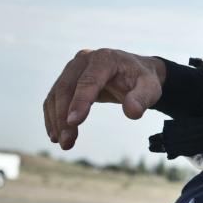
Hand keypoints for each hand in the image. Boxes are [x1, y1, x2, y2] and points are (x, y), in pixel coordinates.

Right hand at [43, 49, 166, 149]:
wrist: (135, 71)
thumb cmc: (143, 81)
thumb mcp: (150, 88)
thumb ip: (142, 99)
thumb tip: (132, 113)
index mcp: (105, 59)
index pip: (88, 81)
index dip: (80, 101)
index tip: (73, 122)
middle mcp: (84, 60)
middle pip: (67, 88)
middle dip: (63, 116)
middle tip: (66, 142)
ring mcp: (73, 68)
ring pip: (56, 93)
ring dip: (56, 119)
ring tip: (63, 143)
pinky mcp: (68, 78)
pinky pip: (54, 97)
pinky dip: (52, 115)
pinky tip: (55, 134)